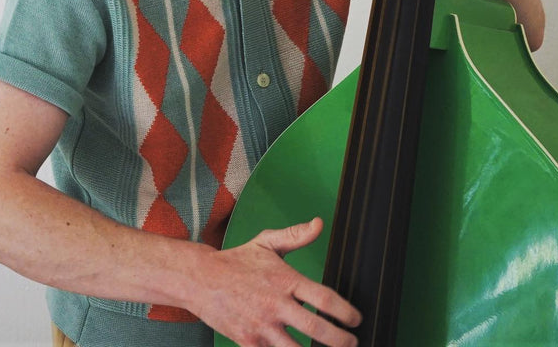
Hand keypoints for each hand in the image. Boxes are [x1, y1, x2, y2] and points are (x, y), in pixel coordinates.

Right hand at [191, 218, 360, 346]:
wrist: (201, 279)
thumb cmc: (236, 261)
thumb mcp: (266, 243)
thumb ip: (295, 235)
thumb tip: (319, 224)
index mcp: (284, 280)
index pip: (324, 299)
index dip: (346, 312)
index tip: (356, 319)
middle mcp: (276, 304)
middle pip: (318, 329)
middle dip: (341, 341)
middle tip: (352, 342)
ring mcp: (262, 326)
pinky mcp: (249, 342)